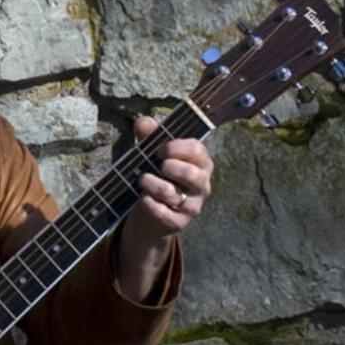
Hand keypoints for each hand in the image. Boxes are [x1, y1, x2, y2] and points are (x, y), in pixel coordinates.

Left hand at [115, 119, 213, 300]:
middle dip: (170, 167)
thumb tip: (144, 122)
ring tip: (142, 180)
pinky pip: (164, 213)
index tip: (160, 149)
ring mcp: (193, 205)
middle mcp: (201, 184)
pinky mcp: (179, 223)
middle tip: (158, 166)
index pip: (198, 151)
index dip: (177, 147)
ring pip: (174, 194)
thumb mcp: (152, 152)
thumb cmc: (157, 174)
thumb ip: (149, 135)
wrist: (150, 210)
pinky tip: (143, 198)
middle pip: (192, 174)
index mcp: (200, 162)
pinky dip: (149, 204)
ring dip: (153, 184)